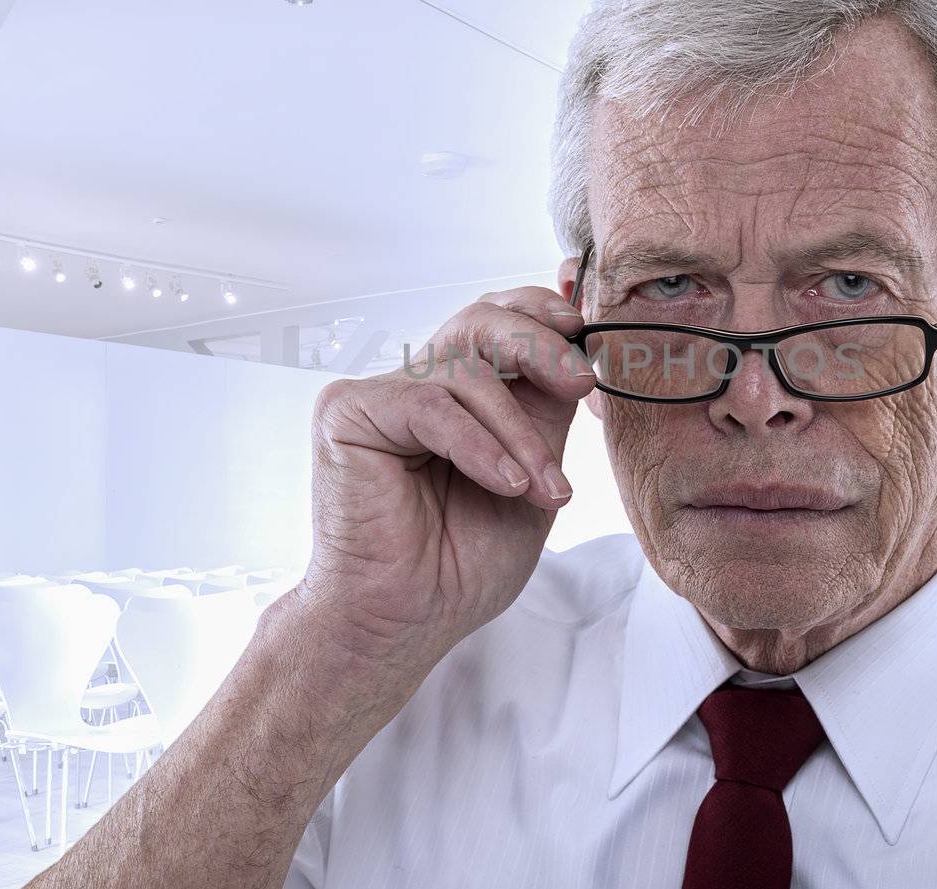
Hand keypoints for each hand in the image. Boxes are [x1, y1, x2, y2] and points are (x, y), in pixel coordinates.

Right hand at [296, 286, 595, 680]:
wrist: (406, 622)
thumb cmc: (461, 564)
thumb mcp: (533, 475)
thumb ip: (548, 412)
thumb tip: (584, 349)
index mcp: (460, 393)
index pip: (499, 320)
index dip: (543, 314)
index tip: (588, 335)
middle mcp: (418, 384)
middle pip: (481, 320)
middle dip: (541, 346)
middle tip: (582, 385)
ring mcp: (380, 395)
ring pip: (466, 369)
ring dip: (519, 432)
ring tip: (544, 490)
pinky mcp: (347, 412)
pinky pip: (430, 403)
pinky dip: (478, 444)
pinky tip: (505, 484)